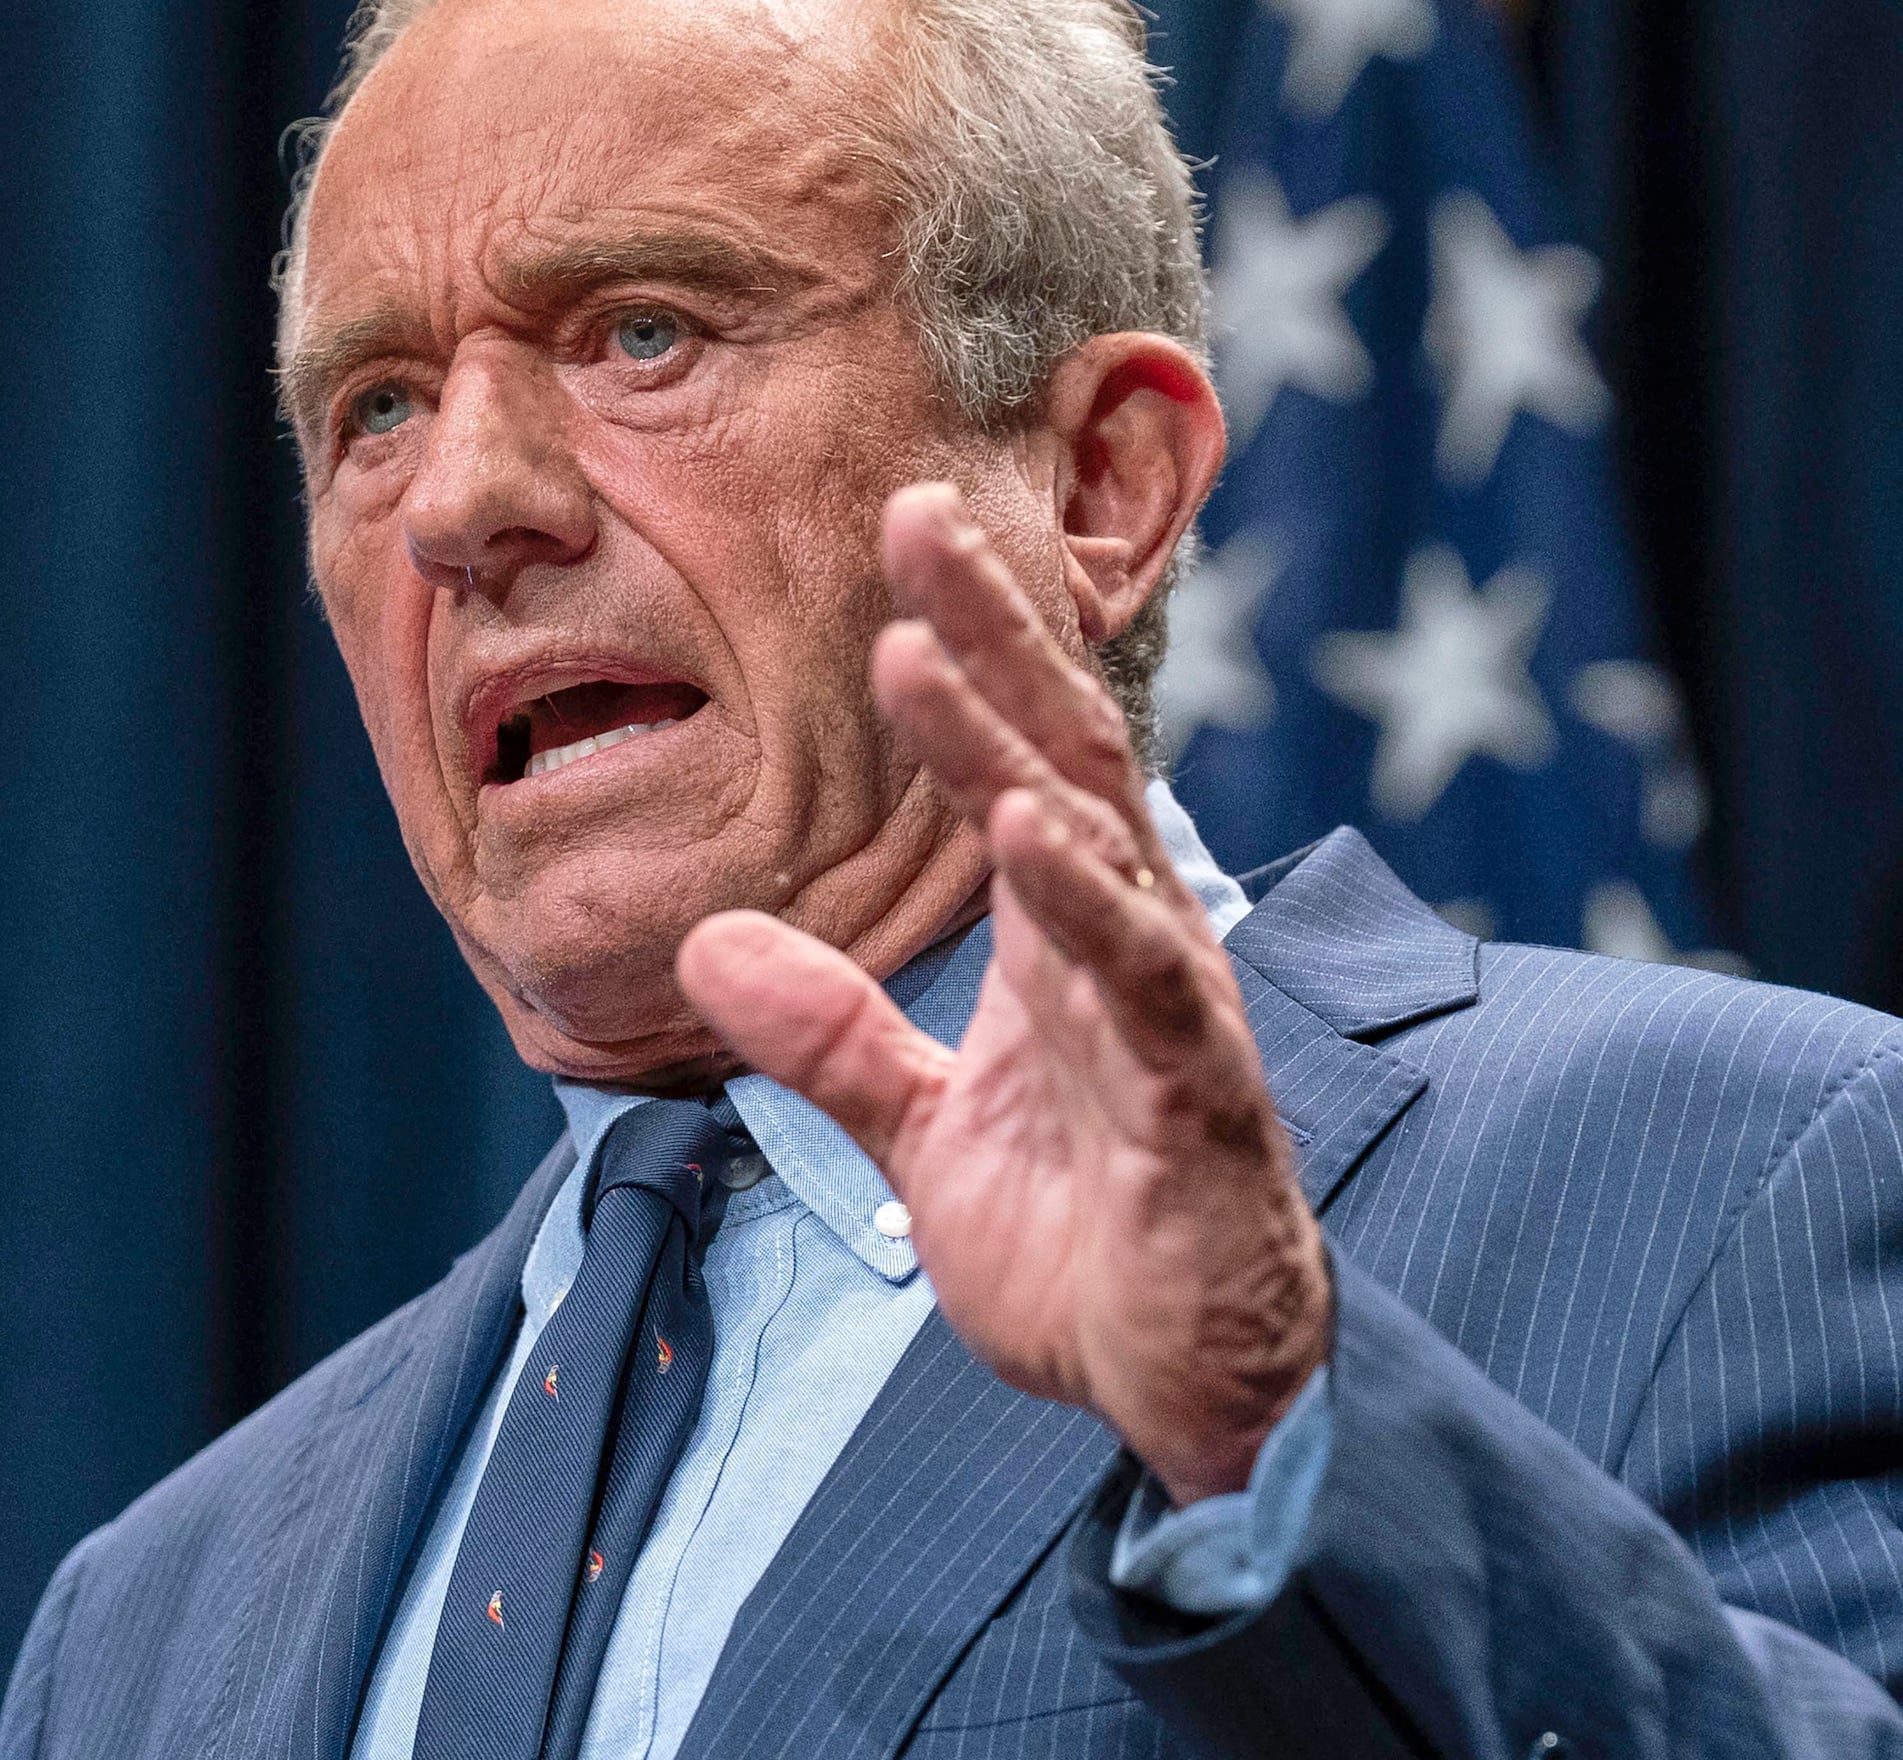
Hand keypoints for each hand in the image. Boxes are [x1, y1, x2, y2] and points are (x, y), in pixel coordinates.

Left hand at [677, 484, 1328, 1501]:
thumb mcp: (922, 1134)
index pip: (1022, 754)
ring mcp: (1172, 1014)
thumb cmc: (1083, 1244)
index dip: (973, 639)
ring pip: (1094, 845)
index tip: (904, 524)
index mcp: (1071, 935)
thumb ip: (831, 1037)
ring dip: (1006, 744)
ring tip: (925, 649)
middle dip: (994, 632)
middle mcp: (1132, 943)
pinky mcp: (1197, 1103)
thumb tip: (706, 945)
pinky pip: (1144, 985)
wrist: (1187, 1392)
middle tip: (916, 510)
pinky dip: (1087, 903)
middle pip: (1064, 752)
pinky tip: (1031, 830)